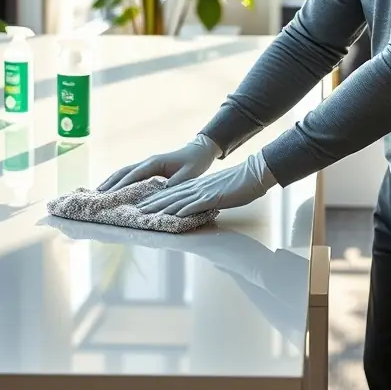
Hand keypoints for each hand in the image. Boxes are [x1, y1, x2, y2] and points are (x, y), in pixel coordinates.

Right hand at [97, 134, 219, 191]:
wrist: (199, 151)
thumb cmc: (195, 163)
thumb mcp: (188, 175)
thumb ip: (174, 184)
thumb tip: (160, 194)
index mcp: (154, 163)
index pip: (134, 175)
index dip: (121, 185)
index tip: (109, 194)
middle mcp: (147, 162)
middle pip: (124, 171)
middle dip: (110, 182)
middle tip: (96, 194)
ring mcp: (147, 164)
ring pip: (125, 172)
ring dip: (112, 181)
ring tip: (99, 192)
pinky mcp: (149, 168)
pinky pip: (131, 175)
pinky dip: (120, 181)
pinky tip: (115, 189)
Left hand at [137, 152, 276, 217]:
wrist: (254, 174)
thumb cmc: (240, 184)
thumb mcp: (220, 192)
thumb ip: (208, 201)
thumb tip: (202, 209)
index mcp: (197, 186)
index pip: (172, 193)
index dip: (156, 199)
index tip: (143, 205)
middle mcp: (197, 188)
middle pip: (169, 196)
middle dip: (151, 204)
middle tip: (136, 211)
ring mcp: (204, 192)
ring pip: (177, 201)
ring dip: (160, 208)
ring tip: (146, 214)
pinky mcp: (213, 197)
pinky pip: (194, 205)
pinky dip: (182, 210)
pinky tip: (172, 215)